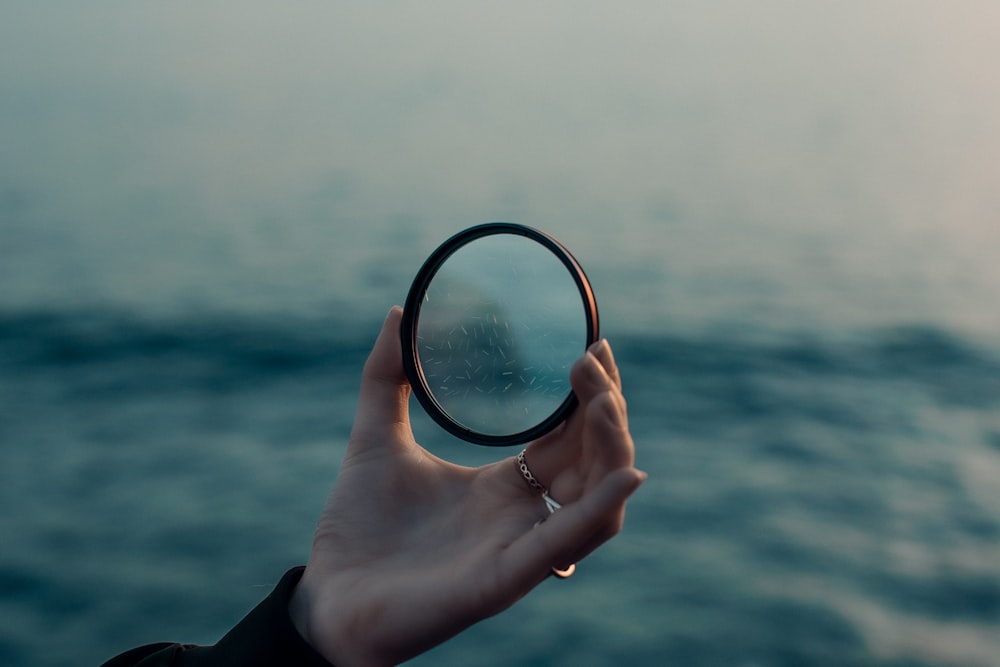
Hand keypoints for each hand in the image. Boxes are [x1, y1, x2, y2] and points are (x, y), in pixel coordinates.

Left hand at [290, 306, 645, 666]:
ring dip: (612, 448)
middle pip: (595, 462)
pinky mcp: (506, 577)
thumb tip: (399, 311)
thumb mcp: (375, 437)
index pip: (571, 436)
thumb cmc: (357, 528)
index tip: (590, 346)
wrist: (328, 597)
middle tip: (590, 359)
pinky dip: (603, 509)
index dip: (590, 395)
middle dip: (606, 409)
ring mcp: (520, 547)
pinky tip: (628, 472)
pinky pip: (568, 542)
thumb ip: (388, 377)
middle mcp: (524, 515)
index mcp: (504, 486)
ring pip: (599, 501)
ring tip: (603, 400)